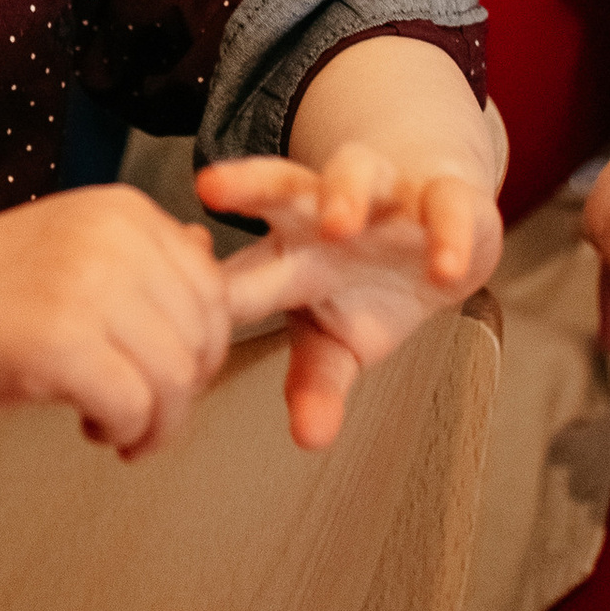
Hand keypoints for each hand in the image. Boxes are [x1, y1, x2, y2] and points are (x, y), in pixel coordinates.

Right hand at [0, 183, 233, 460]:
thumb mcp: (68, 245)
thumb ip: (138, 255)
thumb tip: (208, 257)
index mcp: (121, 211)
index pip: (212, 288)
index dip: (201, 347)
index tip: (170, 373)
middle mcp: (112, 240)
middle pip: (203, 337)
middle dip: (185, 391)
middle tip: (146, 410)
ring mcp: (87, 289)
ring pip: (178, 378)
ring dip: (158, 422)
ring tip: (120, 426)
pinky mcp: (59, 345)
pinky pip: (135, 409)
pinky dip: (126, 434)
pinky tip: (94, 428)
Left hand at [199, 128, 502, 453]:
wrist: (442, 226)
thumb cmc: (371, 283)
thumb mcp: (339, 341)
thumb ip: (316, 384)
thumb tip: (309, 437)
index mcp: (290, 254)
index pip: (237, 257)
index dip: (201, 269)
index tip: (162, 279)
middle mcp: (326, 215)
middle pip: (280, 187)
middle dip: (247, 185)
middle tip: (213, 186)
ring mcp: (385, 197)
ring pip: (357, 173)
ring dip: (345, 193)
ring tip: (339, 223)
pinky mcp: (445, 196)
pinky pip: (447, 204)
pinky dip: (447, 232)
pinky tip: (444, 264)